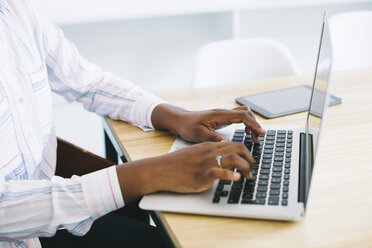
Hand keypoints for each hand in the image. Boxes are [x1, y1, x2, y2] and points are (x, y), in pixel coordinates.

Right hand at [116, 142, 253, 202]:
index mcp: (209, 146)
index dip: (246, 152)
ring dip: (244, 167)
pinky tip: (236, 179)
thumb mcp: (196, 154)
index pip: (234, 144)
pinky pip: (219, 172)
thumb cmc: (177, 164)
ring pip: (232, 158)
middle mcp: (210, 152)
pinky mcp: (201, 174)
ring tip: (248, 176)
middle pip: (237, 148)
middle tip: (253, 169)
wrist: (161, 169)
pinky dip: (230, 176)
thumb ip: (209, 155)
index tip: (250, 161)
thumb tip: (222, 162)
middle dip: (250, 158)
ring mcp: (206, 162)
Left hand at [152, 104, 264, 142]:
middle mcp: (223, 113)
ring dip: (251, 123)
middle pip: (246, 113)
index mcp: (219, 115)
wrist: (181, 120)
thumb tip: (228, 143)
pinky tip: (245, 133)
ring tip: (252, 137)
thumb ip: (214, 138)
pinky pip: (239, 117)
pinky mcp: (223, 118)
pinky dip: (246, 124)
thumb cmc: (188, 127)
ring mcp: (223, 114)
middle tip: (257, 138)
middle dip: (255, 124)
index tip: (261, 133)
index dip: (254, 124)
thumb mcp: (199, 135)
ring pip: (244, 114)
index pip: (242, 116)